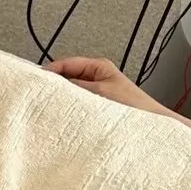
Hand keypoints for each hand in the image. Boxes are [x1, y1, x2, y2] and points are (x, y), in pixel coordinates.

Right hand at [46, 57, 164, 114]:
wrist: (152, 126)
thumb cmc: (134, 107)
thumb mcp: (99, 93)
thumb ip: (74, 87)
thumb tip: (52, 85)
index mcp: (98, 66)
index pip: (66, 63)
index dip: (50, 71)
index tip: (38, 81)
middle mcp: (96, 76)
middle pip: (66, 76)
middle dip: (56, 85)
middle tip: (43, 94)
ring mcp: (95, 91)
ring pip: (70, 91)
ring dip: (64, 98)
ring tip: (54, 105)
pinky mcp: (95, 105)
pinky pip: (77, 103)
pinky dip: (70, 107)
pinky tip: (66, 114)